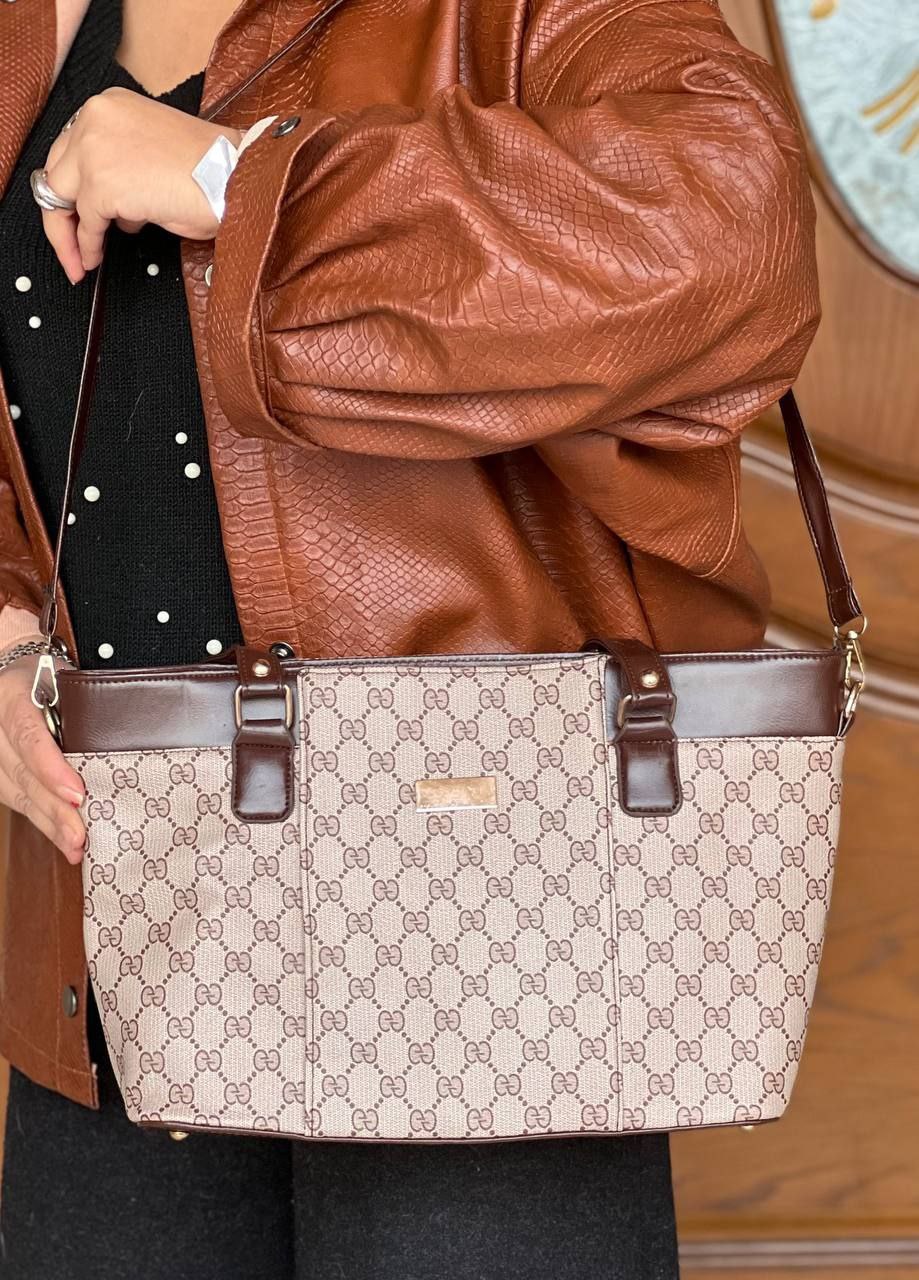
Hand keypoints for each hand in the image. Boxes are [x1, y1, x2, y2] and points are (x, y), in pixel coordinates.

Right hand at [0, 655, 86, 862]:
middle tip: (81, 833)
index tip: (77, 793)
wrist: (15, 677)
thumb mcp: (65, 678)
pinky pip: (19, 802)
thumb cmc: (47, 676)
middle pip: (22, 774)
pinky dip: (45, 823)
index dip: (50, 768)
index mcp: (11, 695)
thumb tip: (124, 738)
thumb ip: (82, 704)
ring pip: (18, 794)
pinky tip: (66, 842)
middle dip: (54, 807)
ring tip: (76, 845)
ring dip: (50, 823)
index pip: (28, 736)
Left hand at [40, 87, 242, 283]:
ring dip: (71, 235)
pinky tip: (95, 258)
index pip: (70, 150)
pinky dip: (88, 245)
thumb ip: (120, 165)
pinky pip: (86, 223)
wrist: (234, 177)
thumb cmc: (210, 170)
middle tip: (70, 244)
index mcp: (110, 106)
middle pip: (58, 173)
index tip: (73, 216)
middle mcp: (96, 119)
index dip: (70, 190)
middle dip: (62, 215)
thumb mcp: (152, 154)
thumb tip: (101, 205)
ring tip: (84, 259)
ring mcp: (95, 149)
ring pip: (62, 198)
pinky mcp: (103, 183)